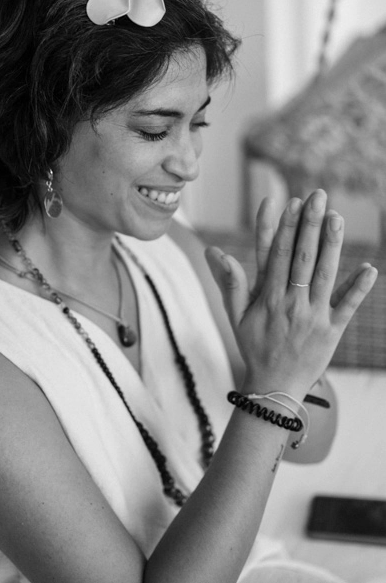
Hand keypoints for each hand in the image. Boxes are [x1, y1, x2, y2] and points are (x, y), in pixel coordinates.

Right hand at [205, 191, 376, 394]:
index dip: (283, 226)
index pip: (276, 254)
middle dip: (309, 225)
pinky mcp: (332, 331)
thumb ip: (229, 281)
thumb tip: (213, 252)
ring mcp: (312, 316)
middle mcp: (290, 303)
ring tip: (336, 217)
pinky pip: (347, 307)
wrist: (274, 386)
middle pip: (301, 257)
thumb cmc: (254, 346)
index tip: (289, 202)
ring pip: (324, 274)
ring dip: (331, 245)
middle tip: (317, 196)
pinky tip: (370, 269)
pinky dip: (358, 288)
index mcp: (267, 297)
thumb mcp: (235, 315)